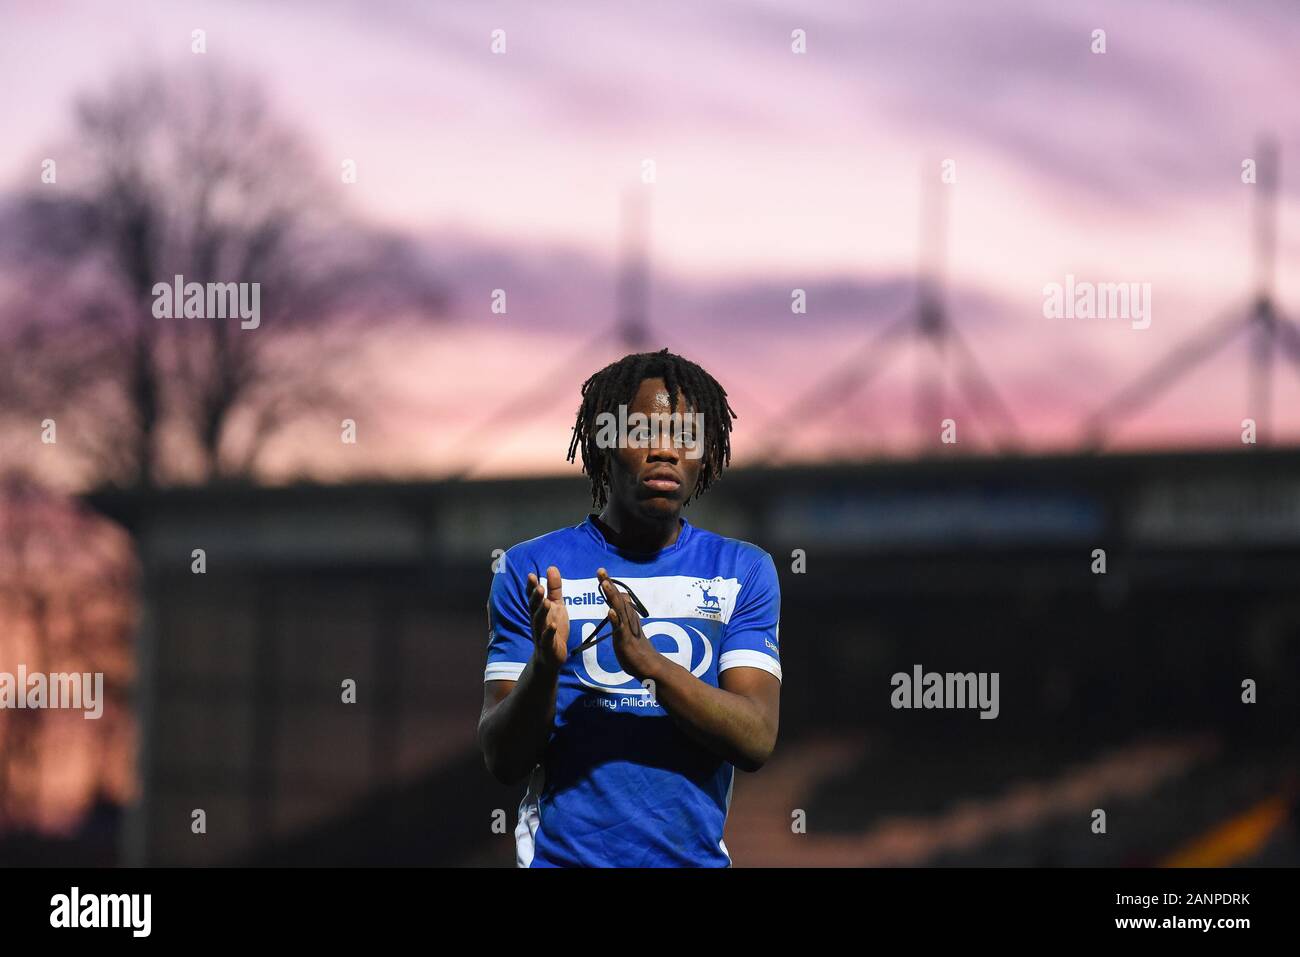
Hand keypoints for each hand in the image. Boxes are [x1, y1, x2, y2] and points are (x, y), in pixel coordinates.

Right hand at [527, 566, 568, 669]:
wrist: (551, 656)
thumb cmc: (553, 628)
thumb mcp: (556, 606)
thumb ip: (554, 588)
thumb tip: (552, 567)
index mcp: (538, 611)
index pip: (532, 597)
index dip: (531, 588)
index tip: (531, 575)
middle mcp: (537, 621)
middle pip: (534, 608)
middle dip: (535, 598)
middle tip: (539, 587)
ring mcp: (541, 633)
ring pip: (539, 622)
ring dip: (542, 612)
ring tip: (546, 603)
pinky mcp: (548, 646)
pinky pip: (547, 638)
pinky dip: (549, 632)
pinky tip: (552, 625)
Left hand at [597, 567, 658, 681]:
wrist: (649, 664)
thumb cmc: (637, 647)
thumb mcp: (628, 627)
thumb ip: (624, 612)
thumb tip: (624, 596)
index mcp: (626, 615)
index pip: (616, 596)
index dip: (608, 584)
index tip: (601, 571)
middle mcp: (628, 617)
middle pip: (617, 597)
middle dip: (608, 583)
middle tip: (600, 570)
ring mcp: (627, 627)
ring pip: (618, 608)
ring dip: (611, 596)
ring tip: (604, 584)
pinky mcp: (625, 639)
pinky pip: (620, 627)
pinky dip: (615, 619)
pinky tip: (610, 611)